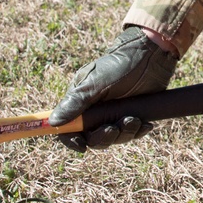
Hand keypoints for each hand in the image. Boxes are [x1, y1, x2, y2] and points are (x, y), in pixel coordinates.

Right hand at [49, 25, 177, 150]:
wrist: (150, 56)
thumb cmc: (119, 65)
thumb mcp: (95, 83)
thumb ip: (75, 103)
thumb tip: (52, 122)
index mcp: (80, 101)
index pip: (69, 128)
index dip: (72, 140)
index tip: (81, 146)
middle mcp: (95, 111)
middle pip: (92, 138)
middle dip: (104, 137)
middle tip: (115, 127)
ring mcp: (113, 114)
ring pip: (113, 137)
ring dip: (124, 133)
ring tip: (134, 119)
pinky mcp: (131, 115)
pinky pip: (131, 133)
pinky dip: (137, 131)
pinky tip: (145, 124)